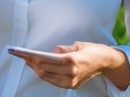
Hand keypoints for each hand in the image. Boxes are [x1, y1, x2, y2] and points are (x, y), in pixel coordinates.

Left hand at [11, 41, 129, 90]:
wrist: (106, 62)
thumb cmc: (92, 51)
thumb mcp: (78, 44)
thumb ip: (64, 48)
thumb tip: (53, 51)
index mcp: (73, 60)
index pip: (48, 61)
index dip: (35, 58)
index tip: (25, 55)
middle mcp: (71, 73)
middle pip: (46, 70)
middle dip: (33, 64)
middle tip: (23, 57)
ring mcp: (71, 81)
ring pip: (48, 78)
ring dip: (37, 71)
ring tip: (29, 62)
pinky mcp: (72, 85)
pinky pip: (54, 82)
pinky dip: (45, 75)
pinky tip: (39, 69)